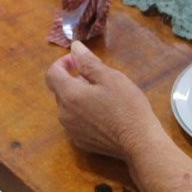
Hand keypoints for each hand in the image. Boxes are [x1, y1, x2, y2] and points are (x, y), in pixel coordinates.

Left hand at [45, 42, 161, 161]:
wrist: (138, 143)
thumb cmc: (127, 107)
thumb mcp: (110, 78)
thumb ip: (88, 62)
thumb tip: (74, 48)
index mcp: (69, 95)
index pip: (52, 74)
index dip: (62, 63)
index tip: (78, 61)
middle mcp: (64, 114)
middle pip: (60, 90)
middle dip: (74, 80)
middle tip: (98, 79)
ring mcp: (71, 130)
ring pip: (68, 106)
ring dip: (79, 97)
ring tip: (103, 98)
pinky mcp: (80, 141)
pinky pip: (75, 122)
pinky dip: (83, 114)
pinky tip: (103, 115)